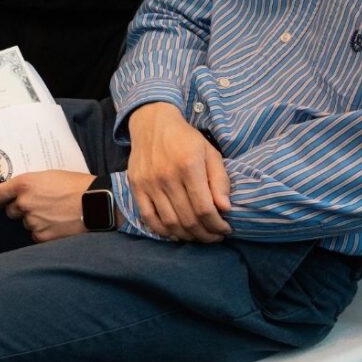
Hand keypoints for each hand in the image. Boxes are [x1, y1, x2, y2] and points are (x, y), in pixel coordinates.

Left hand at [0, 170, 96, 241]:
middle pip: (10, 211)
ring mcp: (32, 221)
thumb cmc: (77, 185)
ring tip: (54, 214)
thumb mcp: (49, 176)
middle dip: (20, 209)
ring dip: (35, 221)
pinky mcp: (43, 236)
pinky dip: (44, 232)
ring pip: (26, 224)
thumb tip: (18, 193)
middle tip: (39, 205)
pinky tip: (58, 224)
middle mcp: (24, 203)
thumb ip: (29, 185)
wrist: (98, 203)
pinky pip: (36, 235)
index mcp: (24, 184)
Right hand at [126, 102, 231, 241]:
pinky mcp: (136, 187)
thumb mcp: (210, 153)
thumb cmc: (186, 139)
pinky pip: (148, 217)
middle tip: (215, 236)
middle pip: (188, 219)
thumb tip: (225, 208)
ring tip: (198, 236)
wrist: (152, 124)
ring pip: (169, 222)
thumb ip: (220, 180)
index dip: (217, 225)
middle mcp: (167, 176)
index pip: (204, 208)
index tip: (225, 229)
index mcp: (189, 166)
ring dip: (187, 236)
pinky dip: (162, 231)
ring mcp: (149, 183)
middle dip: (205, 234)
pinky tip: (175, 233)